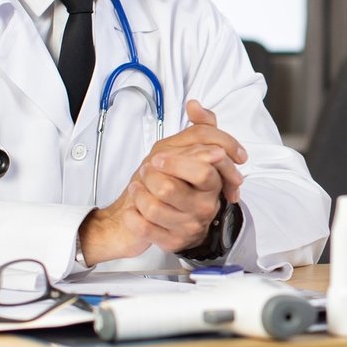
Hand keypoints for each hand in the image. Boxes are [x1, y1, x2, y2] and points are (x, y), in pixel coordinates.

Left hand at [79, 100, 247, 263]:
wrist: (167, 214)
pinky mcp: (172, 242)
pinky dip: (133, 216)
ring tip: (138, 189)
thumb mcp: (188, 151)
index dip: (175, 162)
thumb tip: (195, 105)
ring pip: (153, 207)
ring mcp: (189, 226)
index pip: (203, 170)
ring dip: (138, 194)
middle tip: (146, 171)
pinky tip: (135, 209)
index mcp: (213, 183)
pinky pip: (144, 228)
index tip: (157, 157)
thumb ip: (199, 128)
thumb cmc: (179, 182)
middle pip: (170, 188)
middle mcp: (205, 206)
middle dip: (150, 176)